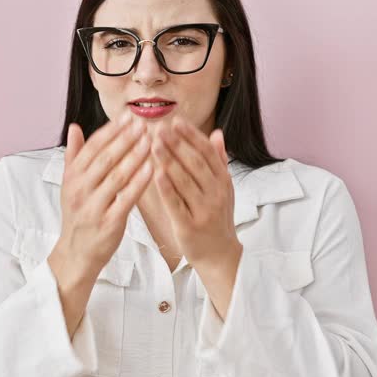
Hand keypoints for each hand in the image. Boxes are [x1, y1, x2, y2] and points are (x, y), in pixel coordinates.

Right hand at [55, 108, 152, 279]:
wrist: (77, 252)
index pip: (93, 147)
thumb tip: (74, 127)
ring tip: (151, 140)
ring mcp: (94, 206)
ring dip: (135, 156)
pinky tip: (152, 168)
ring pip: (117, 175)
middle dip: (126, 138)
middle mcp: (81, 189)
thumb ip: (74, 155)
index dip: (111, 130)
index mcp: (72, 177)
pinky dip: (139, 182)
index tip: (128, 116)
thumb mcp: (70, 185)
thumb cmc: (79, 215)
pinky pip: (126, 198)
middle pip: (106, 158)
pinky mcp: (109, 222)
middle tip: (143, 123)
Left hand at [148, 117, 239, 268]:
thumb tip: (216, 133)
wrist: (219, 254)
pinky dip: (166, 187)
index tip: (175, 121)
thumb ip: (219, 161)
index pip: (207, 152)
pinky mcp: (189, 226)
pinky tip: (155, 173)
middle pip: (195, 163)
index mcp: (223, 181)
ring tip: (152, 144)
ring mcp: (204, 210)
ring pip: (184, 180)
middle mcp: (216, 193)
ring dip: (168, 160)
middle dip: (176, 143)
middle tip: (159, 128)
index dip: (191, 135)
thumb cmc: (217, 218)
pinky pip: (176, 203)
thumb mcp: (223, 189)